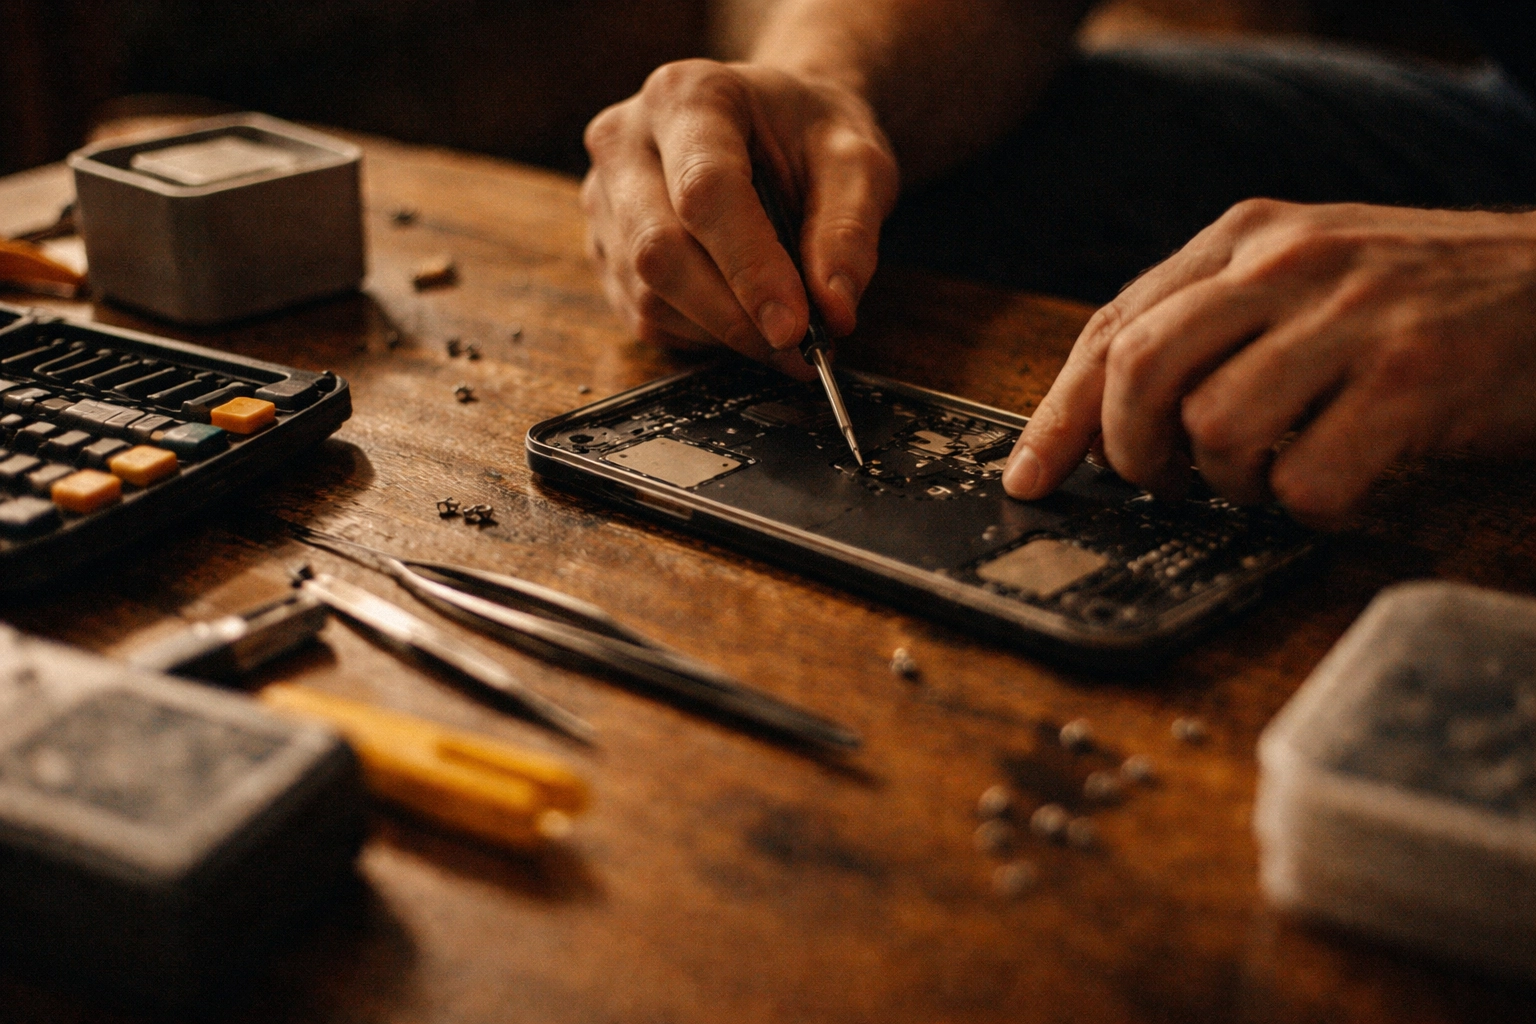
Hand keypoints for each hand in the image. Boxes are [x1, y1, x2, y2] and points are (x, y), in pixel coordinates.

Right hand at [581, 59, 898, 379]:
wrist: (775, 125)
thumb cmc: (811, 136)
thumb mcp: (858, 162)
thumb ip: (850, 230)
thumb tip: (834, 311)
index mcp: (688, 96)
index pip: (705, 192)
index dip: (750, 268)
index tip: (795, 328)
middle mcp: (625, 141)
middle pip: (659, 250)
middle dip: (733, 316)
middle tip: (799, 349)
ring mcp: (604, 198)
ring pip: (647, 295)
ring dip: (721, 334)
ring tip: (783, 336)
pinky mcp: (604, 248)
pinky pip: (643, 316)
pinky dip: (701, 336)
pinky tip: (744, 320)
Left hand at [1003, 199, 1535, 527]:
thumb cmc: (1421, 298)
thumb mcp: (1303, 279)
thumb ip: (1211, 325)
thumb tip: (1108, 419)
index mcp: (1246, 237)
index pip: (1113, 328)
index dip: (1058, 415)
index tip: (1030, 478)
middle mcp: (1287, 263)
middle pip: (1139, 370)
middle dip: (1129, 451)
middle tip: (1161, 485)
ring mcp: (1350, 316)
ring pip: (1212, 427)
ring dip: (1226, 483)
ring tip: (1267, 477)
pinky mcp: (1412, 378)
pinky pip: (1305, 479)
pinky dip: (1304, 508)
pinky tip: (1334, 487)